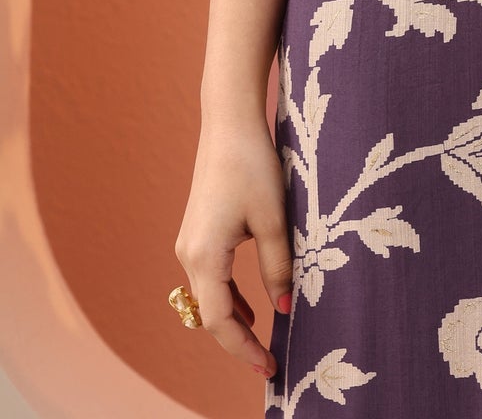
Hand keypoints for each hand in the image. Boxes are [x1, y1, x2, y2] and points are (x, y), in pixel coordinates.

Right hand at [174, 118, 293, 379]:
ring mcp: (189, 243)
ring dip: (233, 319)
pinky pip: (210, 277)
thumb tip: (284, 309)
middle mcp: (188, 254)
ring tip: (264, 339)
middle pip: (209, 314)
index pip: (219, 321)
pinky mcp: (197, 232)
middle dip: (238, 340)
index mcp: (204, 256)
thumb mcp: (274, 220)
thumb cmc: (254, 167)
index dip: (244, 348)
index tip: (269, 366)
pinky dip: (228, 296)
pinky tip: (251, 305)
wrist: (229, 124)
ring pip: (209, 296)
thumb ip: (279, 267)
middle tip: (270, 360)